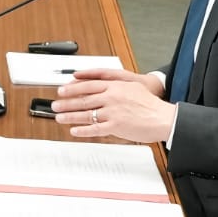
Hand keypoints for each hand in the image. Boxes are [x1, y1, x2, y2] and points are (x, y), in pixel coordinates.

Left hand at [51, 70, 176, 142]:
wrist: (162, 118)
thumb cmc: (149, 104)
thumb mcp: (131, 87)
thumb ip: (114, 85)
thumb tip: (99, 85)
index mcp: (114, 86)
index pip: (88, 85)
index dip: (72, 88)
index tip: (62, 90)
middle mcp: (111, 97)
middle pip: (83, 99)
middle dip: (66, 102)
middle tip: (55, 105)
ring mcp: (112, 112)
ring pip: (85, 114)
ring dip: (70, 116)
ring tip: (59, 118)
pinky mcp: (115, 126)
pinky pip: (94, 129)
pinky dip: (83, 130)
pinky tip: (75, 131)